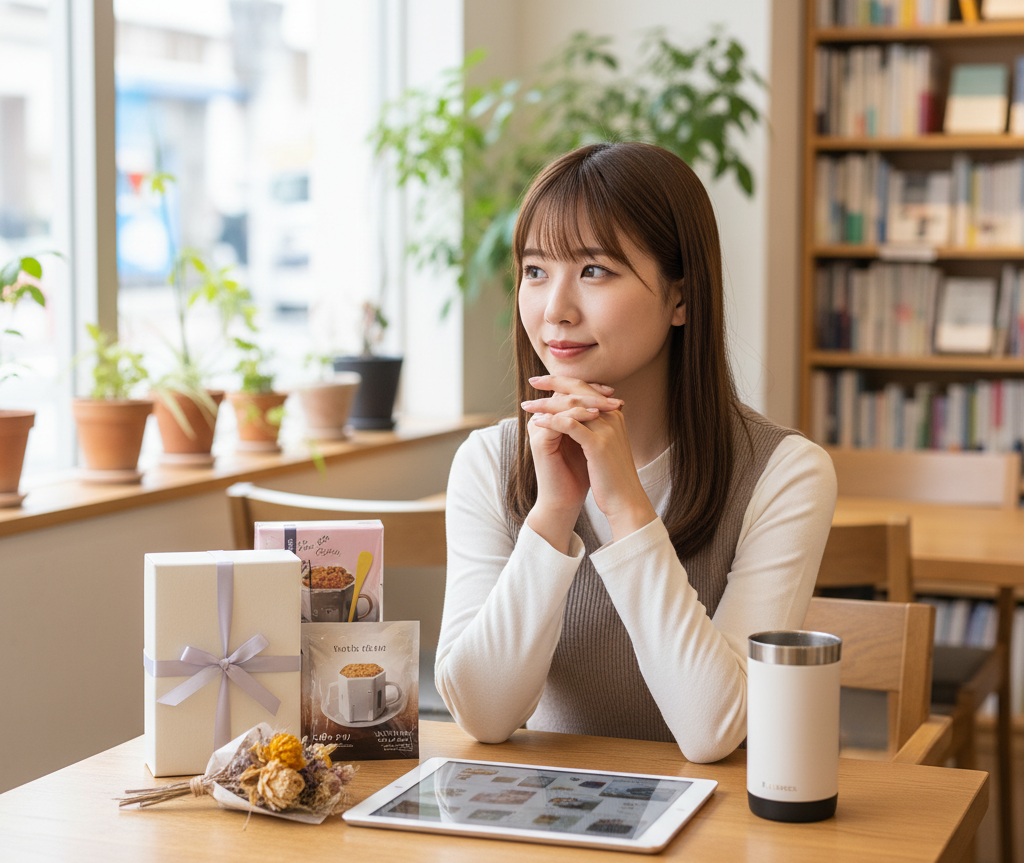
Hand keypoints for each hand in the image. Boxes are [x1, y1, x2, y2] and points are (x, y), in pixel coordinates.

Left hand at [522, 376, 655, 543]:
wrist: (625, 500)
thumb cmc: (611, 476)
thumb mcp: (603, 446)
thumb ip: (592, 428)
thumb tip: (572, 417)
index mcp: (614, 415)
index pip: (587, 389)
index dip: (565, 383)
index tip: (544, 381)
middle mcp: (612, 417)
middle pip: (580, 391)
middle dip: (554, 384)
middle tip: (533, 380)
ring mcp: (607, 429)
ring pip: (572, 406)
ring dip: (546, 404)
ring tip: (527, 405)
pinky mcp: (598, 444)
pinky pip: (569, 425)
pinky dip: (551, 421)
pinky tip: (536, 422)